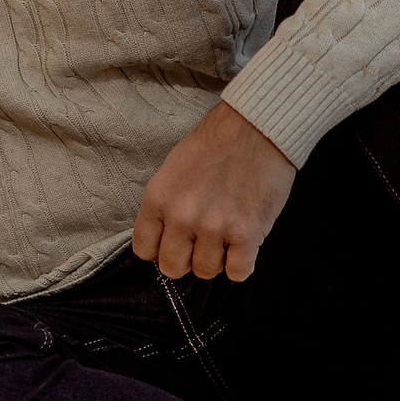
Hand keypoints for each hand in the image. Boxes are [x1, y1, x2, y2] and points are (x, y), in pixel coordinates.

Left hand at [132, 101, 296, 281]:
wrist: (255, 128)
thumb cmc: (215, 144)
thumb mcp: (173, 169)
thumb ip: (165, 206)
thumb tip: (165, 239)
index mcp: (157, 199)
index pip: (145, 250)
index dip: (162, 249)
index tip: (176, 243)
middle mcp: (181, 217)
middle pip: (173, 267)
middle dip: (188, 259)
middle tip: (203, 242)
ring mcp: (214, 228)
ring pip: (206, 271)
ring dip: (218, 259)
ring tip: (227, 235)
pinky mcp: (246, 233)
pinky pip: (238, 272)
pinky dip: (242, 263)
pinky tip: (244, 244)